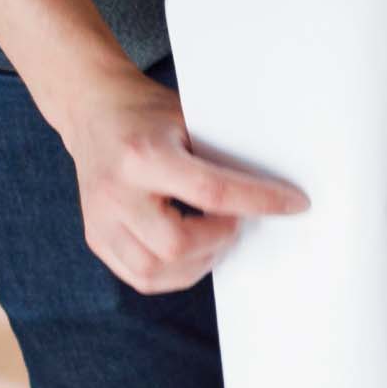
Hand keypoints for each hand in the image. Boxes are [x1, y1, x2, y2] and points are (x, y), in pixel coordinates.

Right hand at [47, 82, 305, 293]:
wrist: (92, 110)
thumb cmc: (147, 113)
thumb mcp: (188, 118)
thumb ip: (221, 155)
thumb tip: (274, 188)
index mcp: (143, 156)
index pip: (211, 192)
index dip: (259, 202)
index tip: (294, 204)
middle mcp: (116, 193)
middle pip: (177, 244)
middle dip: (220, 239)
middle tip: (234, 220)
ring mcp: (100, 220)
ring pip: (155, 271)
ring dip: (199, 261)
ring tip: (214, 236)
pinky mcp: (96, 238)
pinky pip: (140, 277)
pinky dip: (173, 272)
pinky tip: (191, 249)